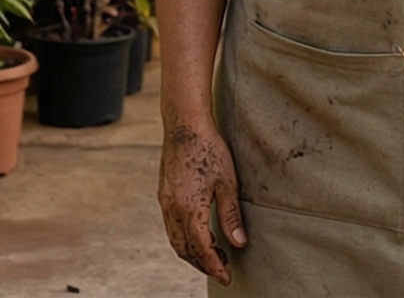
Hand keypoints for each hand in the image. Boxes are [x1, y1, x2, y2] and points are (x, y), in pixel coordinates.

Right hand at [159, 113, 248, 283]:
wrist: (185, 126)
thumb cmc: (210, 150)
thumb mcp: (227, 183)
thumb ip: (231, 215)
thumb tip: (239, 243)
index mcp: (189, 208)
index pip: (201, 248)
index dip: (214, 266)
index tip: (226, 276)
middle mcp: (173, 209)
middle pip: (185, 250)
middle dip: (203, 264)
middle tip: (222, 269)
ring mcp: (165, 203)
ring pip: (175, 240)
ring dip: (192, 253)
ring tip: (214, 254)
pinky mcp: (164, 196)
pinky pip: (171, 227)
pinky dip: (184, 239)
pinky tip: (200, 234)